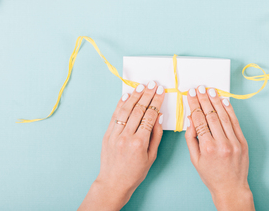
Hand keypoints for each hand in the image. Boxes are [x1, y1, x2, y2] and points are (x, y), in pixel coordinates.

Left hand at [79, 81, 164, 210]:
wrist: (114, 182)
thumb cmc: (135, 172)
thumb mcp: (152, 156)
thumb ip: (156, 135)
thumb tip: (159, 116)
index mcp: (139, 143)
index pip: (150, 116)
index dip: (156, 102)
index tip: (161, 92)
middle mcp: (126, 136)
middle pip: (138, 110)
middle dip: (147, 95)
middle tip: (153, 84)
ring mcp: (115, 134)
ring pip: (125, 110)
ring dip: (134, 96)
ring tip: (141, 86)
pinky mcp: (107, 134)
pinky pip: (114, 115)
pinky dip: (120, 104)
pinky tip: (126, 96)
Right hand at [185, 86, 254, 210]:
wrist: (231, 187)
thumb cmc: (211, 175)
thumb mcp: (195, 159)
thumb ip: (191, 138)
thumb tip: (190, 119)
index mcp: (207, 148)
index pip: (199, 120)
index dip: (194, 105)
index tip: (191, 95)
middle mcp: (222, 143)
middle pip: (211, 115)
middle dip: (204, 100)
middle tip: (199, 88)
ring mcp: (234, 142)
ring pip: (223, 116)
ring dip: (216, 101)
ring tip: (210, 91)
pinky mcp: (242, 142)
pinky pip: (235, 122)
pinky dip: (229, 110)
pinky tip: (224, 101)